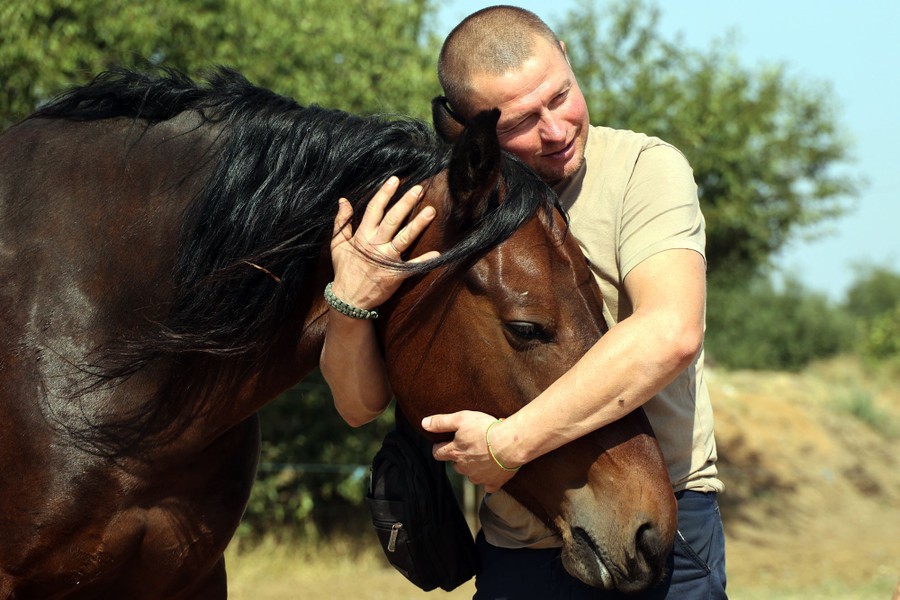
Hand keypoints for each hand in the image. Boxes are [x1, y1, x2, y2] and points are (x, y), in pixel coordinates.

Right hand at [331, 176, 438, 310]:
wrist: (349, 299)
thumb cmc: (344, 270)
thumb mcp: (338, 244)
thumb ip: (342, 222)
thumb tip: (343, 200)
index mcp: (363, 236)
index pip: (374, 209)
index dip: (385, 193)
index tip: (395, 180)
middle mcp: (376, 244)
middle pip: (393, 219)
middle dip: (406, 202)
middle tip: (419, 189)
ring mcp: (387, 259)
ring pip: (405, 238)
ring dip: (418, 224)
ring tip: (431, 210)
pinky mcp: (396, 274)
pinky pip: (413, 266)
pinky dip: (425, 260)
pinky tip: (437, 253)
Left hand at [422, 411, 520, 492]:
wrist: (510, 443)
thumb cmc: (486, 429)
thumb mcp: (461, 418)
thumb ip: (441, 422)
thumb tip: (424, 424)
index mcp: (454, 452)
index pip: (437, 453)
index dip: (438, 448)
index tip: (442, 444)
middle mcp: (463, 468)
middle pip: (455, 465)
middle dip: (459, 457)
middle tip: (469, 446)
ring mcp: (478, 477)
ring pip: (471, 474)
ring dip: (474, 467)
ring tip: (485, 454)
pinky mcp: (493, 482)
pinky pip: (488, 485)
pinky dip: (489, 480)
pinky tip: (494, 471)